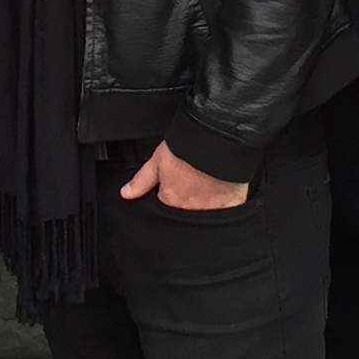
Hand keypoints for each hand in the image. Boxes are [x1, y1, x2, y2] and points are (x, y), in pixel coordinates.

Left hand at [118, 142, 249, 210]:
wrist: (219, 140)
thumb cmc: (190, 147)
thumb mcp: (158, 160)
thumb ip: (142, 180)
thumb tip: (126, 194)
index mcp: (171, 201)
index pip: (165, 211)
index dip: (167, 201)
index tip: (173, 192)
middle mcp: (190, 210)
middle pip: (185, 217)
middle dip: (185, 209)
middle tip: (192, 189)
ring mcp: (212, 211)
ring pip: (204, 219)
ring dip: (204, 209)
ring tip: (207, 191)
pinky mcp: (232, 207)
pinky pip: (226, 215)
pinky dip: (224, 210)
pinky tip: (223, 197)